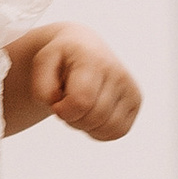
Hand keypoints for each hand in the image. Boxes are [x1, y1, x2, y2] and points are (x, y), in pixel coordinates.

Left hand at [4, 22, 140, 141]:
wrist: (85, 47)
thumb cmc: (62, 58)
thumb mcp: (42, 63)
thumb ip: (41, 87)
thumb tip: (57, 104)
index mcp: (92, 59)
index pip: (81, 101)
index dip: (63, 110)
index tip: (56, 102)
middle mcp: (117, 72)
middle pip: (95, 118)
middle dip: (74, 119)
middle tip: (67, 104)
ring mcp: (130, 86)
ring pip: (109, 128)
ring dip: (88, 127)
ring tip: (80, 108)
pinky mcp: (136, 100)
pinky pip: (119, 131)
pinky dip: (101, 131)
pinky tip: (92, 114)